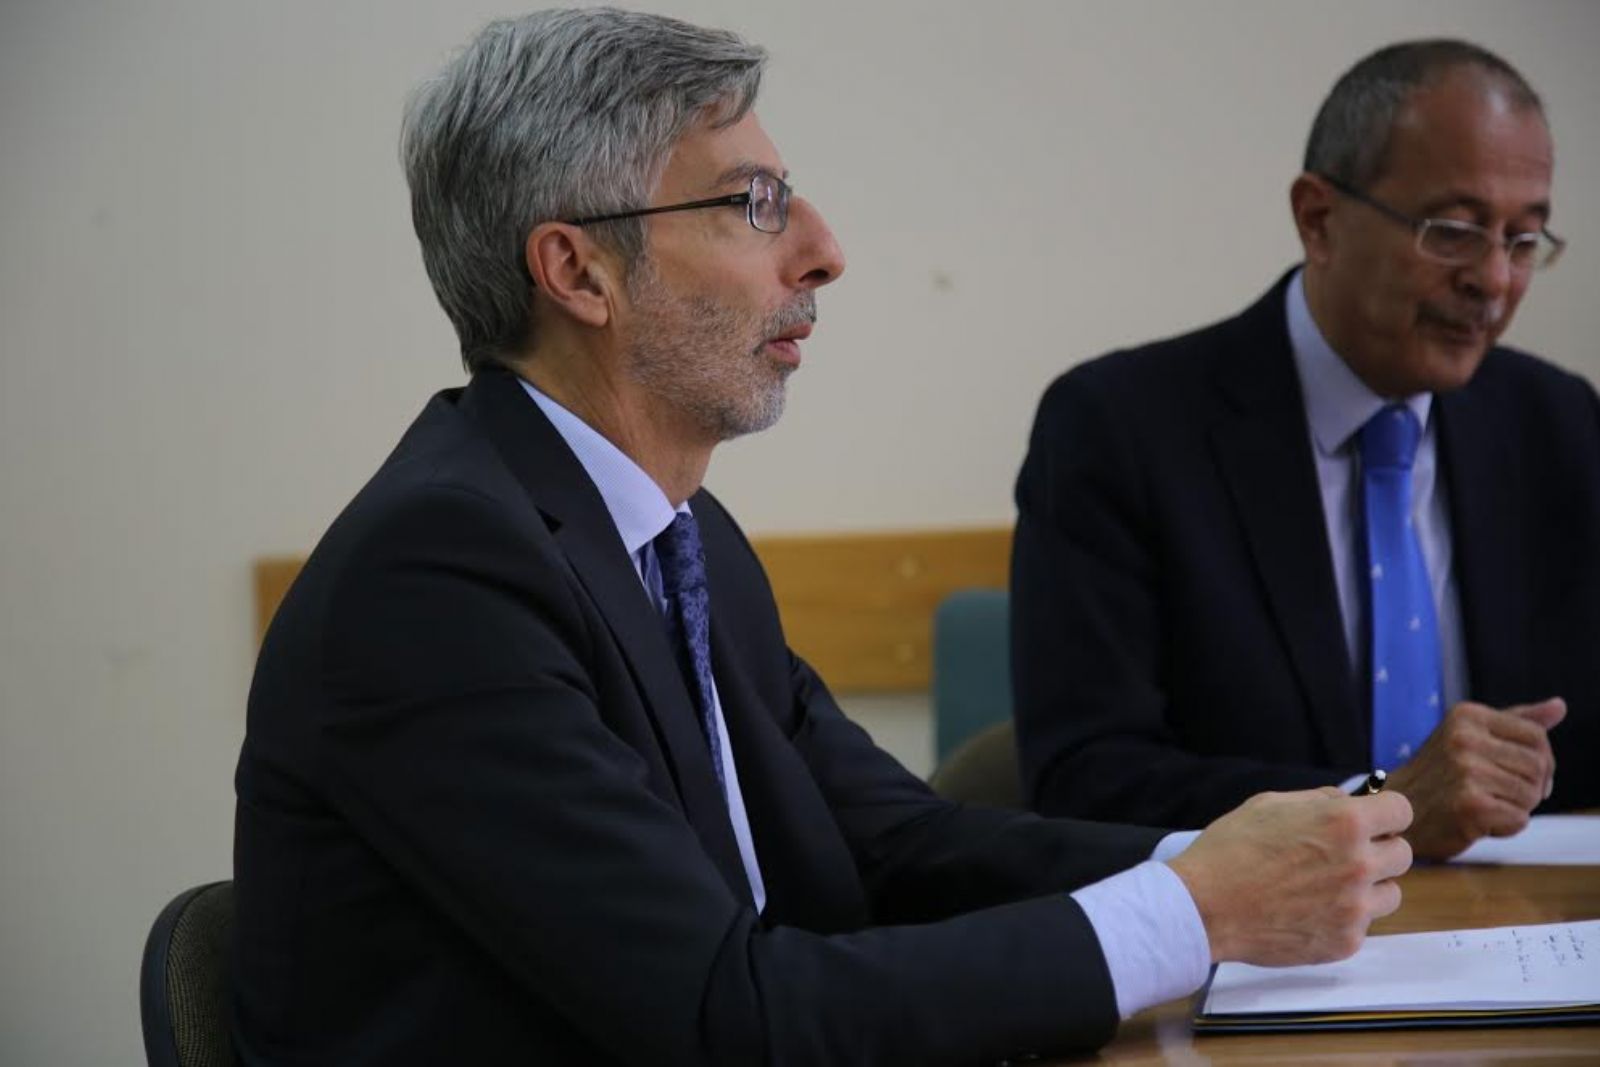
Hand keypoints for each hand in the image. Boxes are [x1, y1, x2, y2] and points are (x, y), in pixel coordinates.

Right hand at [1167, 788, 1411, 965]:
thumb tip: (1348, 800)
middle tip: (1344, 856)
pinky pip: (1363, 925)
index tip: (1374, 821)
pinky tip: (1309, 912)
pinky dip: (1343, 918)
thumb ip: (1318, 800)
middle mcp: (1359, 864)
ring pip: (1391, 894)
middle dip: (1378, 850)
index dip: (1385, 814)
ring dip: (1368, 888)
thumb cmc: (1230, 850)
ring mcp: (1356, 908)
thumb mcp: (1269, 804)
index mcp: (1344, 823)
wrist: (1204, 907)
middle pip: (1402, 854)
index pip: (1401, 811)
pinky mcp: (1346, 941)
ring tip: (1327, 888)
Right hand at [1386, 698, 1564, 860]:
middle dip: (1530, 786)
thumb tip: (1559, 706)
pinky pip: (1519, 820)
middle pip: (1538, 765)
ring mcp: (1466, 772)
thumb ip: (1516, 721)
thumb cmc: (1439, 774)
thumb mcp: (1470, 735)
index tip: (1522, 774)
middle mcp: (1465, 739)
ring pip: (1531, 794)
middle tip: (1503, 795)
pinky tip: (1480, 822)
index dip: (1541, 759)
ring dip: (1517, 807)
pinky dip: (1506, 827)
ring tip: (1487, 805)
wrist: (1396, 807)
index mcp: (1467, 716)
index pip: (1535, 734)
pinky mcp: (1470, 805)